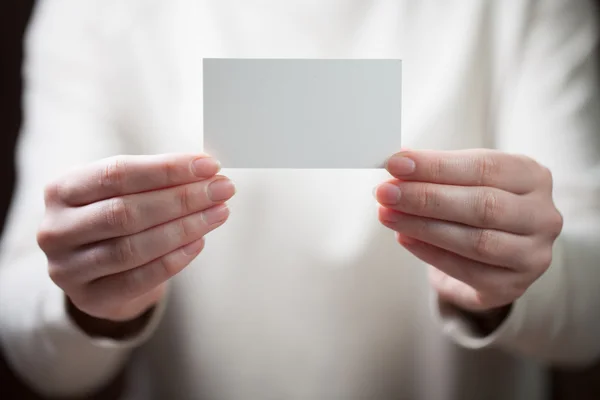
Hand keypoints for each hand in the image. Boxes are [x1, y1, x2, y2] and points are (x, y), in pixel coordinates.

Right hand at [38, 153, 234, 322]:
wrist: (98, 271)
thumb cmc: (115, 219)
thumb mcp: (125, 192)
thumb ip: (158, 179)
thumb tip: (208, 167)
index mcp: (62, 189)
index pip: (117, 173)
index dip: (167, 169)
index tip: (209, 165)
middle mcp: (57, 228)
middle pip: (126, 212)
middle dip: (181, 199)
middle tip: (221, 190)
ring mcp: (68, 268)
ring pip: (132, 247)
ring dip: (184, 228)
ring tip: (218, 213)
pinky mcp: (89, 297)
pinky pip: (138, 279)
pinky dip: (173, 260)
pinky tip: (199, 242)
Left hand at [375, 149, 562, 312]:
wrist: (496, 253)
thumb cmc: (477, 204)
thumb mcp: (465, 179)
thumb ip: (436, 171)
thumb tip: (396, 163)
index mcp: (533, 177)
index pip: (484, 166)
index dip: (436, 166)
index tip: (395, 163)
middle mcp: (542, 216)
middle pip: (482, 205)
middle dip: (426, 198)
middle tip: (386, 192)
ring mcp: (532, 255)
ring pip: (476, 241)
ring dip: (423, 227)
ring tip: (388, 215)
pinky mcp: (512, 286)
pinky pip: (467, 271)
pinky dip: (430, 253)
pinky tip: (404, 238)